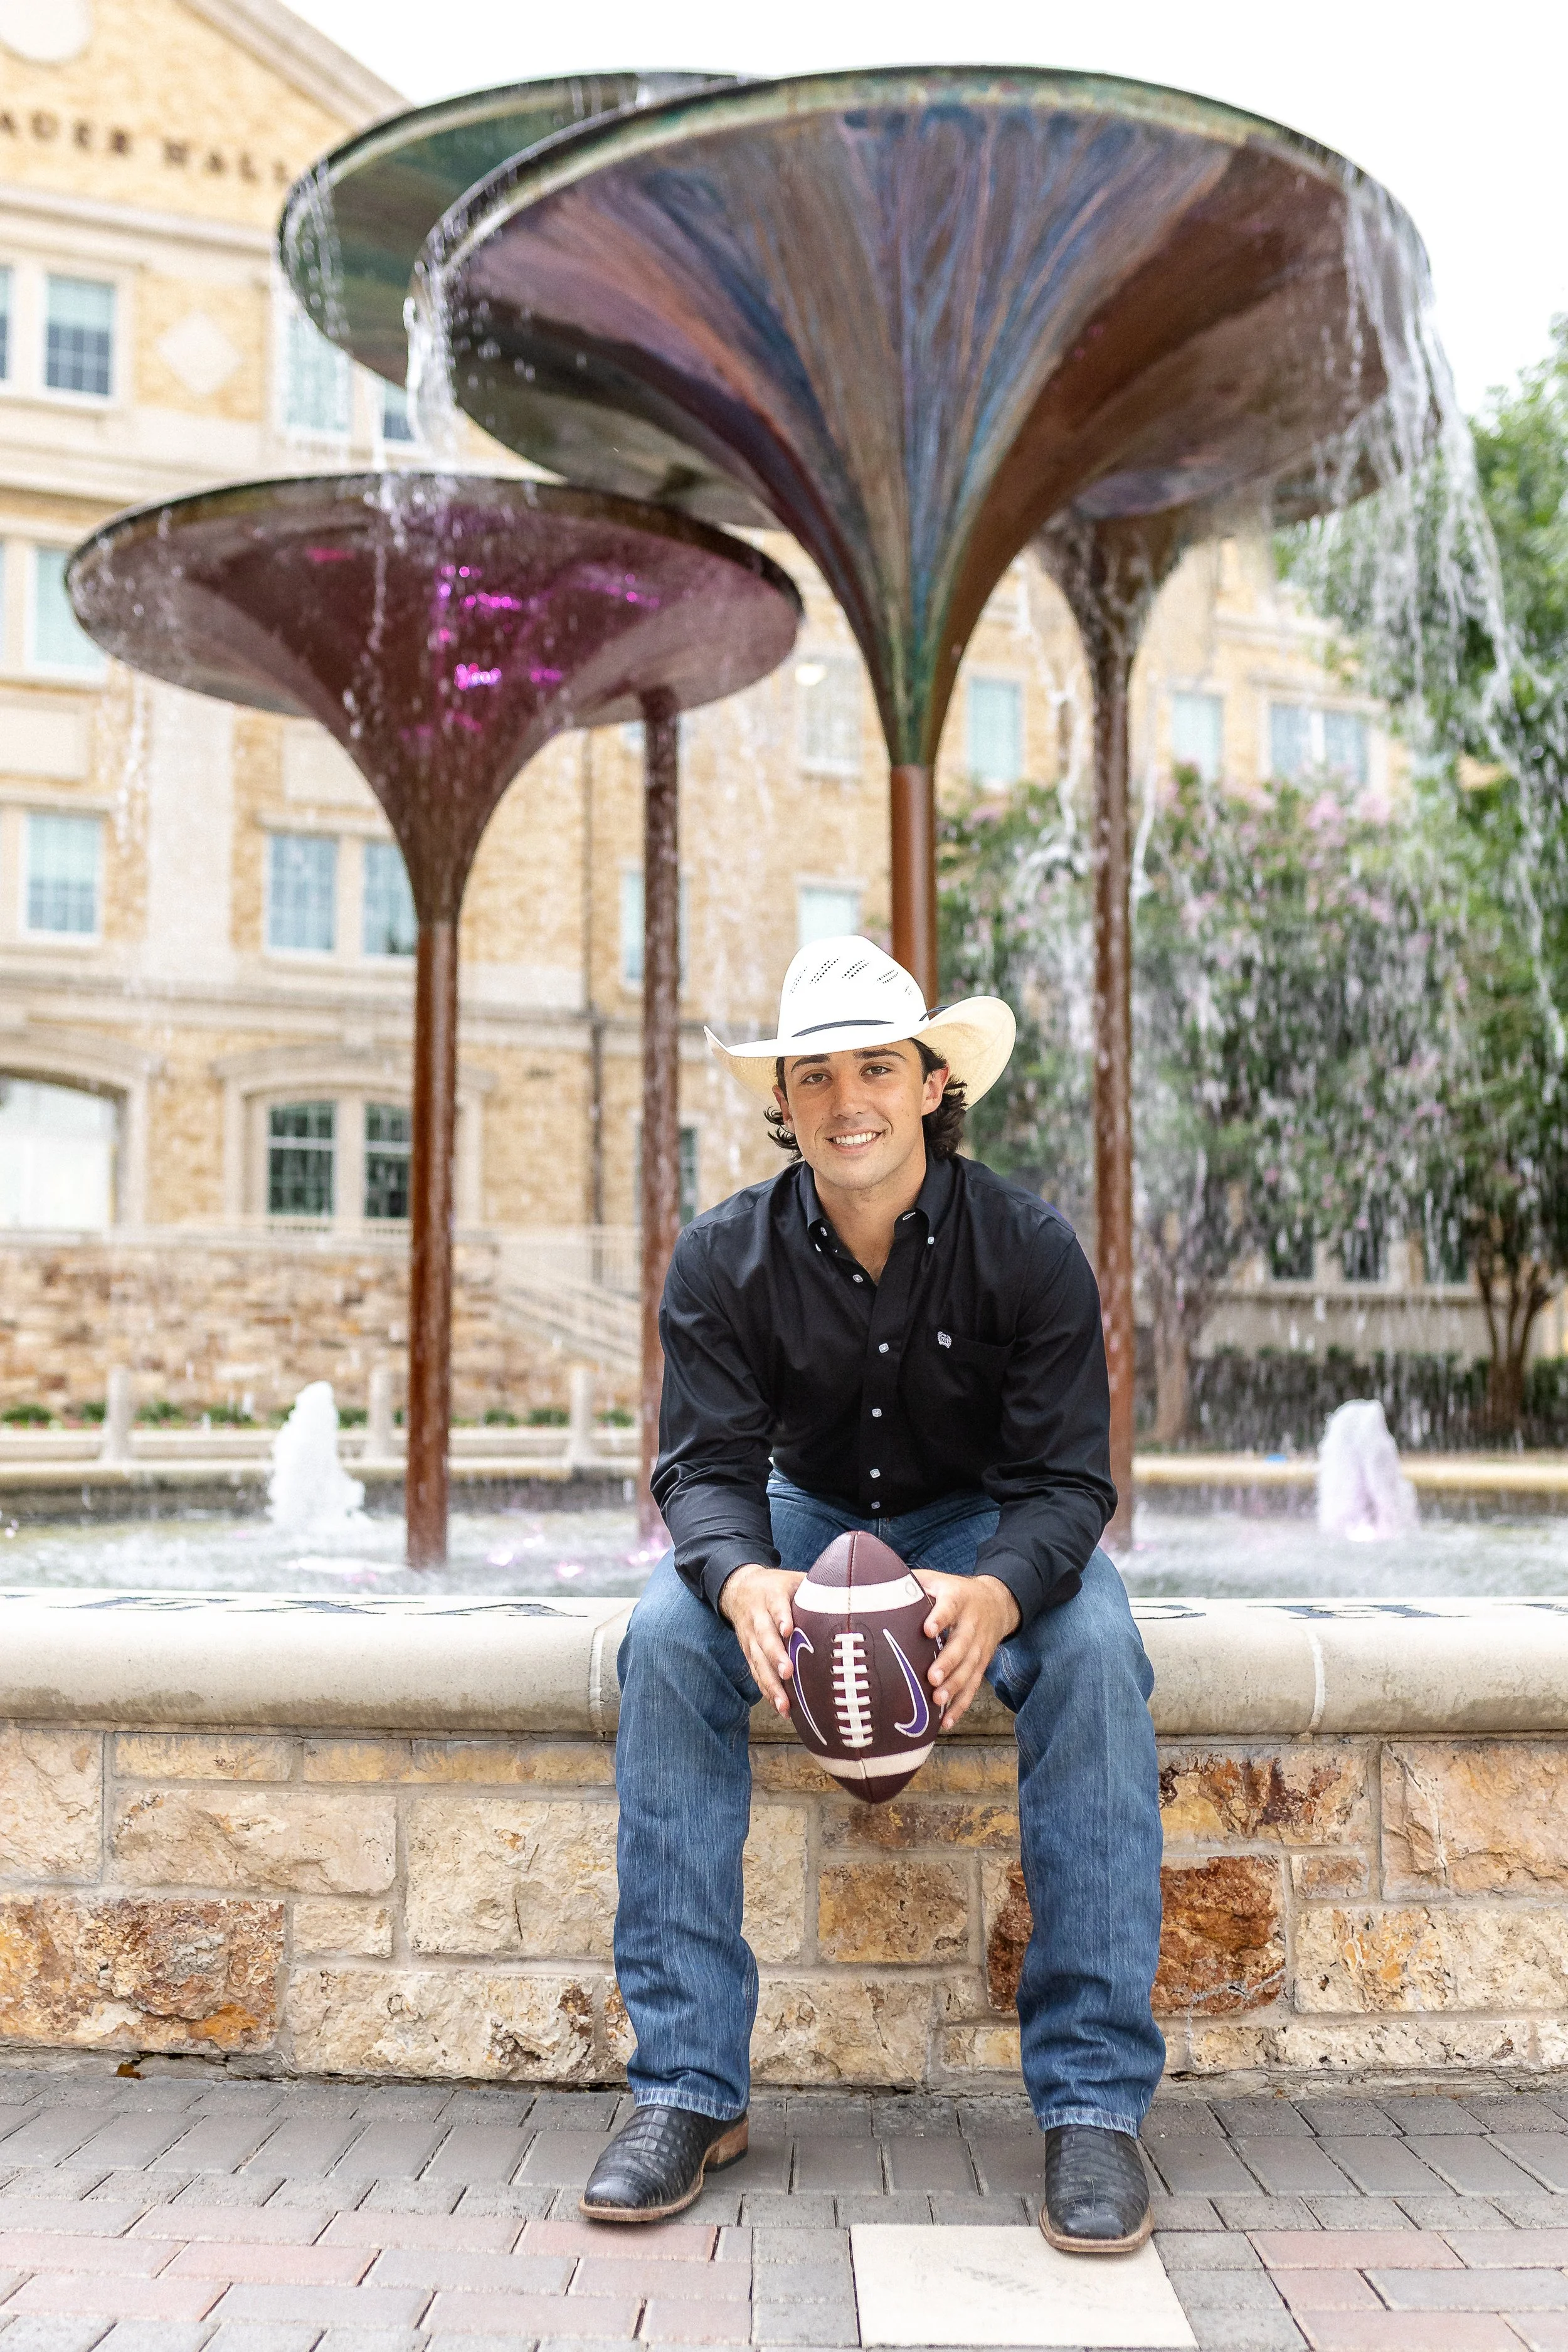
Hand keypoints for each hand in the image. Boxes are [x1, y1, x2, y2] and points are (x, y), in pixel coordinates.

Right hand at [719, 1563, 804, 1716]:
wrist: (739, 1588)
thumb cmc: (777, 1587)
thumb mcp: (794, 1579)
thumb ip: (816, 1586)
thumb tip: (850, 1591)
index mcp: (772, 1596)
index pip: (776, 1605)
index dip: (781, 1616)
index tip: (788, 1629)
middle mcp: (758, 1617)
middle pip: (765, 1637)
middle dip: (776, 1656)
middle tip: (788, 1672)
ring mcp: (751, 1637)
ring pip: (758, 1661)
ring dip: (771, 1683)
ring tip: (784, 1703)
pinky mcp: (748, 1653)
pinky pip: (756, 1673)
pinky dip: (767, 1691)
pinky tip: (780, 1707)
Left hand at [915, 1570, 1020, 1729]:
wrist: (997, 1603)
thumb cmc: (954, 1592)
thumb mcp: (936, 1579)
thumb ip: (910, 1582)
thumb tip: (872, 1583)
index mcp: (957, 1599)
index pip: (949, 1607)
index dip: (939, 1618)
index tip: (927, 1629)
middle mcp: (971, 1624)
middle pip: (962, 1645)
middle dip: (948, 1662)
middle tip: (932, 1677)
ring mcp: (979, 1647)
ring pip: (969, 1669)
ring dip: (954, 1687)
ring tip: (937, 1701)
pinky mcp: (981, 1665)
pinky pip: (972, 1688)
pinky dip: (960, 1705)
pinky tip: (946, 1721)